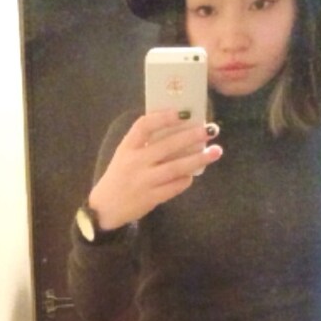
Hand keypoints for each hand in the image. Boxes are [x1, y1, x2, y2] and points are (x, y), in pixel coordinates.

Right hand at [88, 111, 221, 230]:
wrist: (105, 208)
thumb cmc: (120, 176)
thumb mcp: (125, 155)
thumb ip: (145, 144)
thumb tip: (179, 129)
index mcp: (127, 148)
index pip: (143, 126)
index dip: (162, 118)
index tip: (182, 112)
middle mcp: (135, 163)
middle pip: (166, 146)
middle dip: (191, 136)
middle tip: (210, 129)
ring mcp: (143, 182)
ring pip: (175, 168)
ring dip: (197, 159)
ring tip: (215, 151)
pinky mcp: (150, 198)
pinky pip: (174, 187)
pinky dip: (186, 180)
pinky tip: (194, 174)